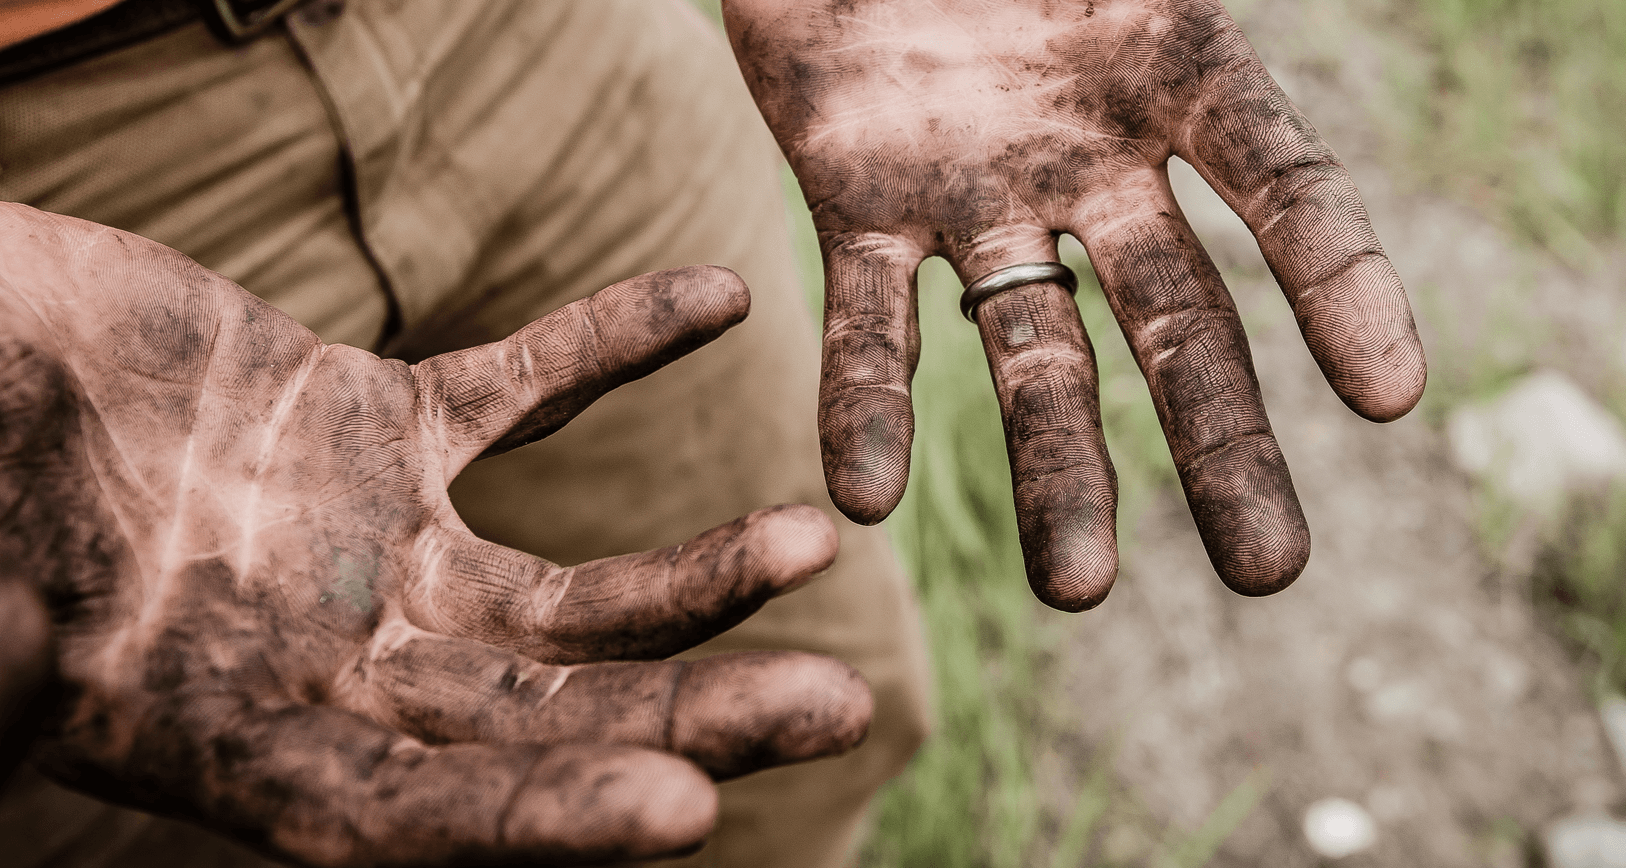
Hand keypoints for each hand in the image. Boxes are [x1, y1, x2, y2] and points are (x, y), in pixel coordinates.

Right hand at [0, 205, 870, 866]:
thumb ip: (12, 656)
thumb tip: (26, 698)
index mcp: (232, 737)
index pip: (407, 813)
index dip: (538, 821)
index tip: (684, 812)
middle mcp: (332, 664)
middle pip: (543, 717)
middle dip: (688, 717)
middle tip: (838, 710)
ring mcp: (373, 549)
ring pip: (571, 589)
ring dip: (696, 571)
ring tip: (813, 541)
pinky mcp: (382, 426)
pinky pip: (525, 385)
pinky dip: (614, 341)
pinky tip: (718, 296)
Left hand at [724, 0, 1425, 609]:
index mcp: (1176, 67)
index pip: (1284, 188)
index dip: (1342, 285)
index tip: (1393, 397)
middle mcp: (1094, 157)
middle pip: (1178, 320)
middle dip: (1223, 445)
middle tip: (1270, 572)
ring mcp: (980, 192)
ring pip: (1033, 351)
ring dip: (1054, 471)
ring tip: (1074, 590)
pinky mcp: (858, 203)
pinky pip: (869, 318)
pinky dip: (867, 402)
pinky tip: (864, 496)